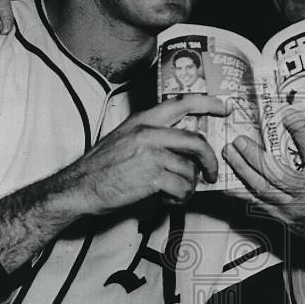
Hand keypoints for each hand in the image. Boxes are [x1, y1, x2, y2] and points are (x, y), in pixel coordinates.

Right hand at [0, 95, 230, 271]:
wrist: (79, 187)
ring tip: (175, 193)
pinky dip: (179, 198)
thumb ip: (152, 136)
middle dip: (210, 160)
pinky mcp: (152, 177)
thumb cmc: (101, 167)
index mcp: (143, 120)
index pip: (182, 103)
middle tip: (211, 172)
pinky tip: (168, 200)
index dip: (208, 103)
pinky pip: (182, 188)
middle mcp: (149, 132)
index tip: (224, 108)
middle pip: (196, 141)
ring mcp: (151, 154)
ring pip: (189, 170)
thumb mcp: (125, 138)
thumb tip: (182, 148)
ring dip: (188, 187)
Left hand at [222, 108, 304, 265]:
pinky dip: (241, 191)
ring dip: (242, 169)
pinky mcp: (283, 217)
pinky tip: (229, 180)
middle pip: (276, 172)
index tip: (287, 114)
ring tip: (230, 152)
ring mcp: (293, 208)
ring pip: (262, 188)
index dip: (300, 130)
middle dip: (253, 155)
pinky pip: (258, 203)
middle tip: (240, 139)